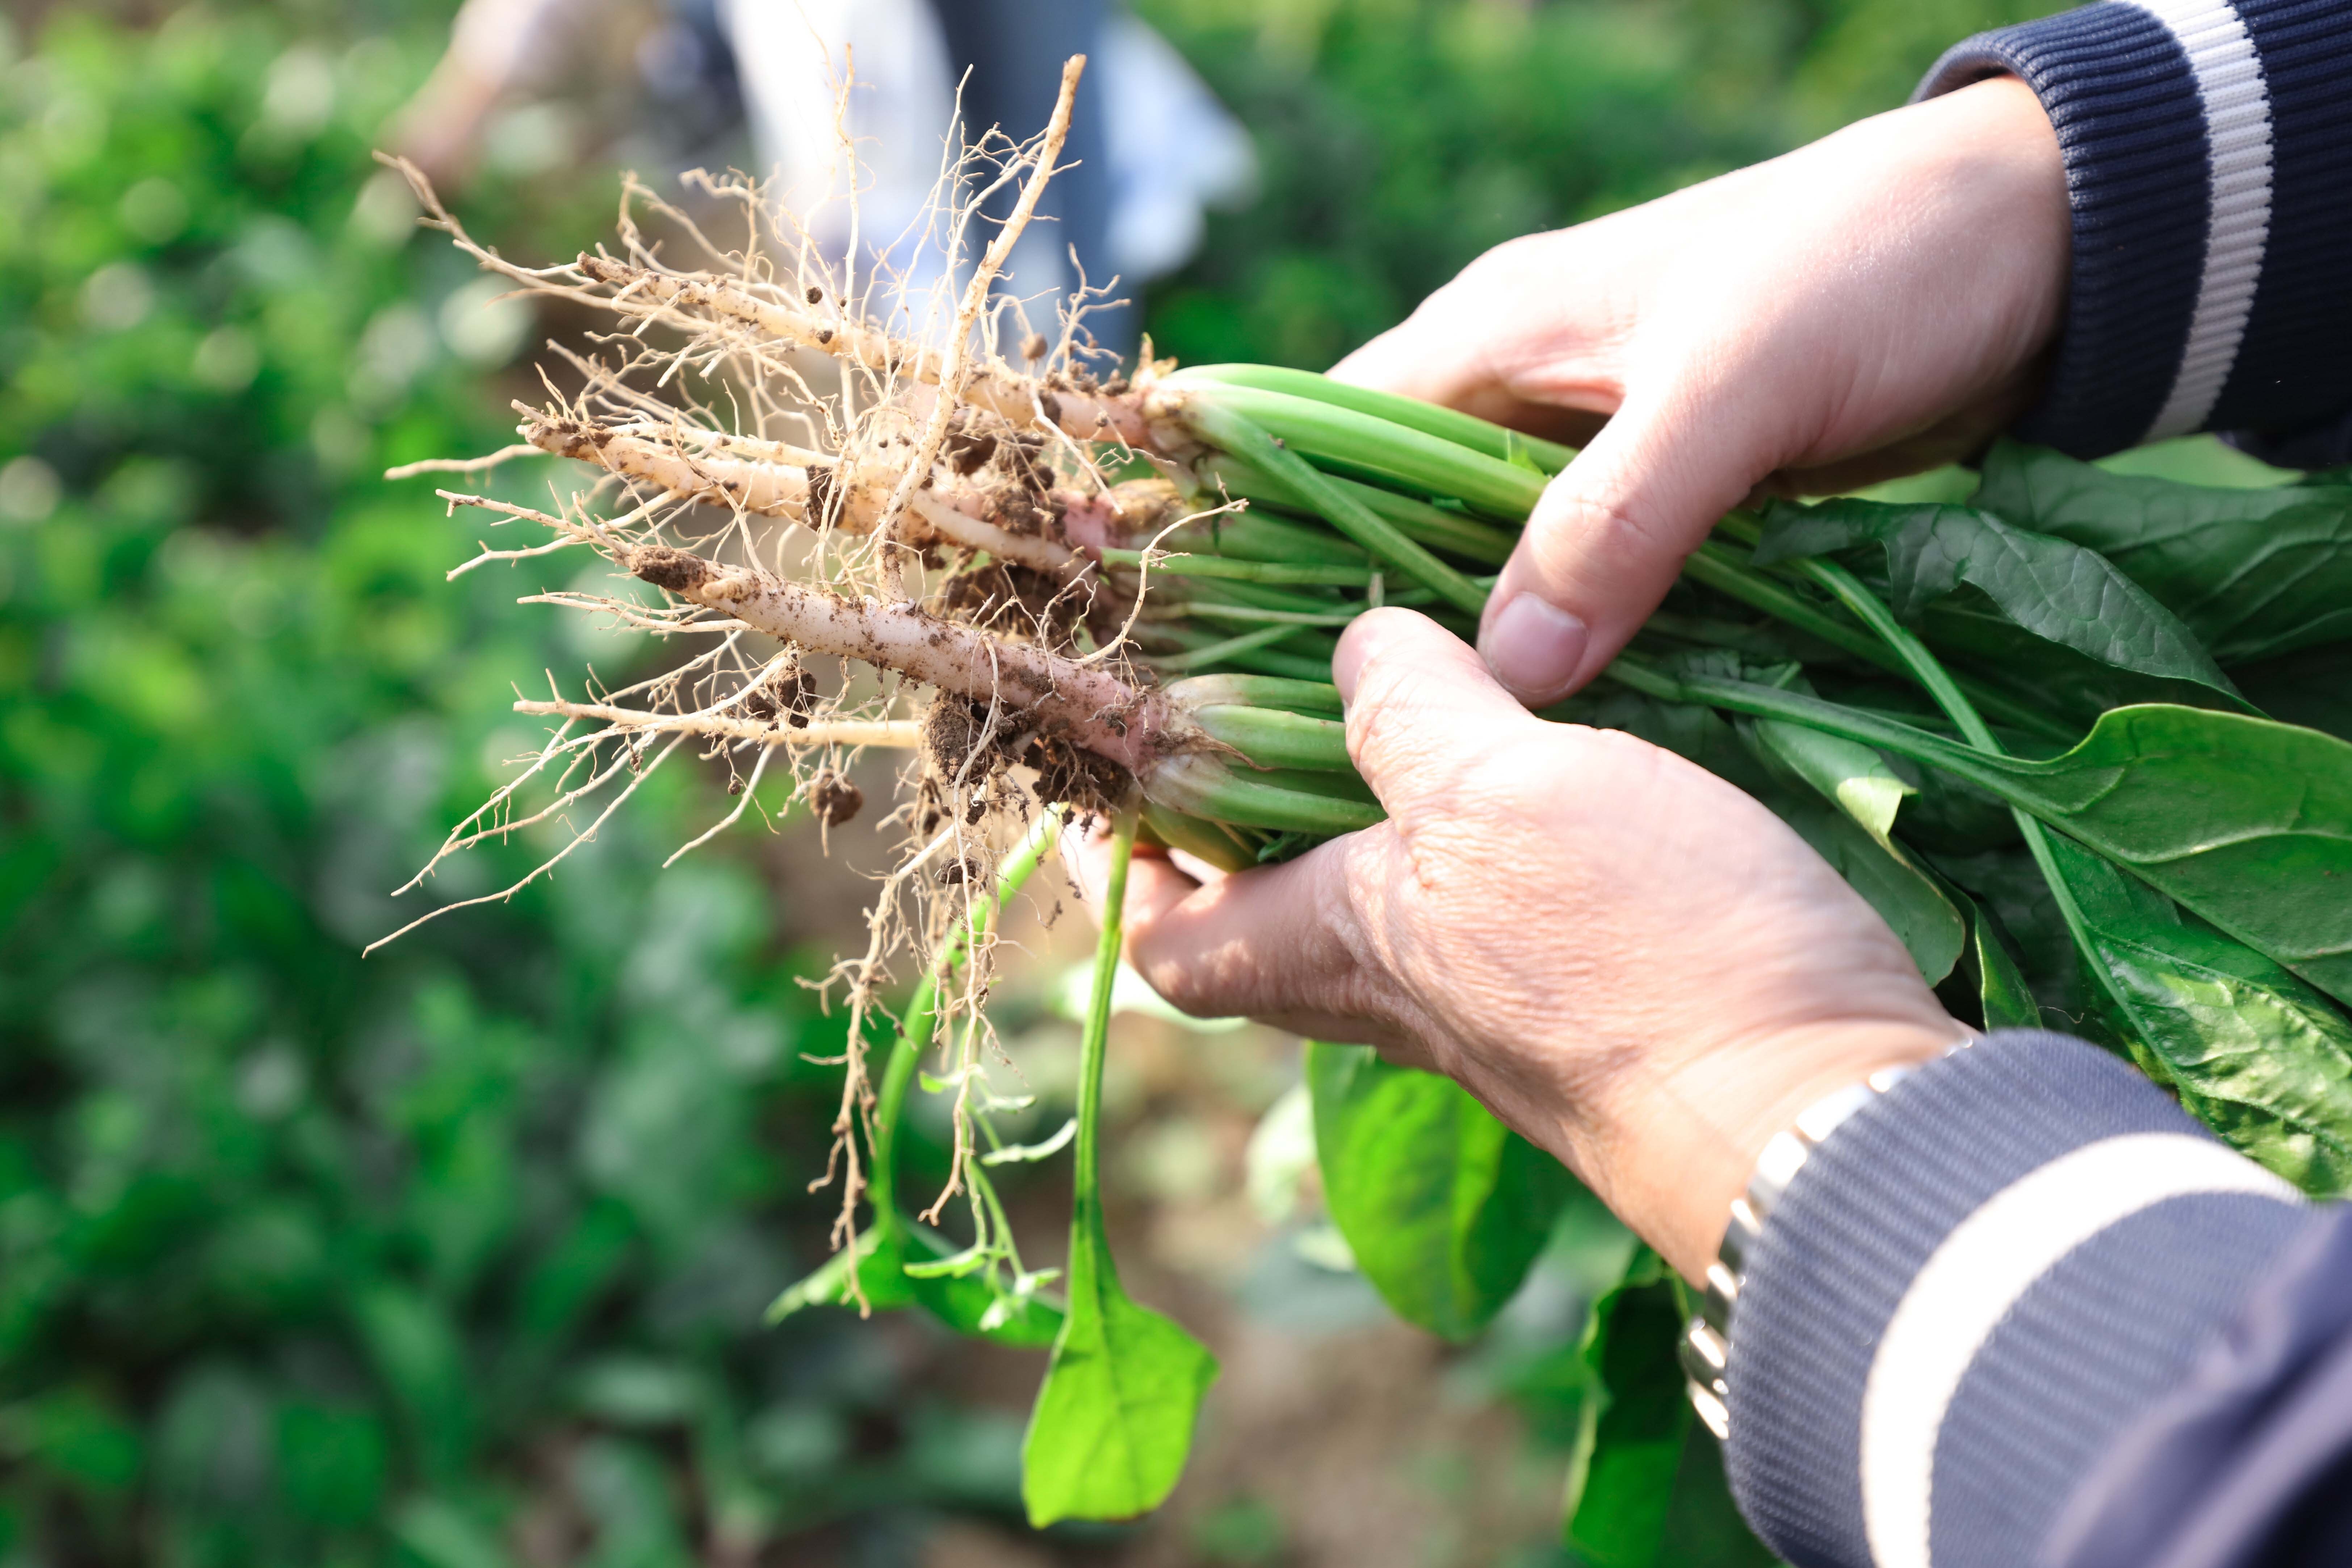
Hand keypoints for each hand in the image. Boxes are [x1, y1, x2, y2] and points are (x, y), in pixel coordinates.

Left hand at [1081, 612, 1961, 1279]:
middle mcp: (1410, 996)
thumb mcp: (1495, 790)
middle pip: (1285, 929)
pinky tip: (1550, 751)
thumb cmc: (1632, 950)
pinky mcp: (1612, 1002)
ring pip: (1405, 914)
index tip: (1129, 789)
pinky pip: (1514, 914)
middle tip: (1277, 703)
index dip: (1135, 876)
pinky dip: (1502, 832)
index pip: (1179, 947)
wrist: (1814, 1111)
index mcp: (1342, 949)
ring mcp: (1513, 1010)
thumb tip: (1354, 653)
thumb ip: (1408, 714)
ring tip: (1418, 689)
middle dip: (1263, 826)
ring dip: (1392, 814)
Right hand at [1332, 76, 2068, 705]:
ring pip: (1494, 570)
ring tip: (1445, 776)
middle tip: (1347, 764)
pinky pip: (1588, 591)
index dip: (1279, 548)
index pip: (1325, 445)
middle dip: (1378, 631)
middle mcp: (1518, 396)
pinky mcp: (1671, 504)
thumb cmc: (1868, 268)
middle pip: (1396, 526)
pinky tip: (1566, 738)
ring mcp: (1595, 454)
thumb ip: (1617, 515)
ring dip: (1485, 657)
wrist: (2033, 250)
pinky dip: (1576, 653)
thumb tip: (1508, 666)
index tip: (1256, 674)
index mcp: (1491, 334)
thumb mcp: (1734, 380)